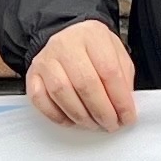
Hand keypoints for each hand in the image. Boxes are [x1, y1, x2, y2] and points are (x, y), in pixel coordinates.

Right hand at [25, 19, 139, 130]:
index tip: (127, 117)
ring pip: (62, 92)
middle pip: (85, 83)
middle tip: (111, 124)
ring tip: (95, 124)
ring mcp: (46, 59)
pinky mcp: (32, 74)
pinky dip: (57, 115)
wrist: (66, 39)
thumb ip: (123, 78)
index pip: (109, 71)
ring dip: (81, 116)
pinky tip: (72, 120)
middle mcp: (66, 44)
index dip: (120, 99)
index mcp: (93, 36)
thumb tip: (124, 107)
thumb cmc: (94, 50)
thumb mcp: (117, 54)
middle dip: (101, 111)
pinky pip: (40, 99)